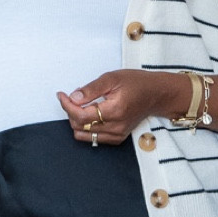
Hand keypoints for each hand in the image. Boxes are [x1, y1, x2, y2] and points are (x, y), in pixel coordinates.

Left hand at [58, 70, 185, 144]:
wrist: (156, 95)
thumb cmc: (136, 83)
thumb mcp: (112, 78)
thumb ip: (91, 89)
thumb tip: (73, 97)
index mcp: (114, 110)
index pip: (81, 115)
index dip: (67, 105)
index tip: (62, 94)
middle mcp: (115, 126)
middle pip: (80, 126)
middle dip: (70, 111)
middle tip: (71, 96)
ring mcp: (117, 135)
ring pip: (84, 135)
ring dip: (77, 120)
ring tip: (81, 105)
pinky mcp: (117, 138)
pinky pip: (94, 138)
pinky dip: (86, 127)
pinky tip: (90, 114)